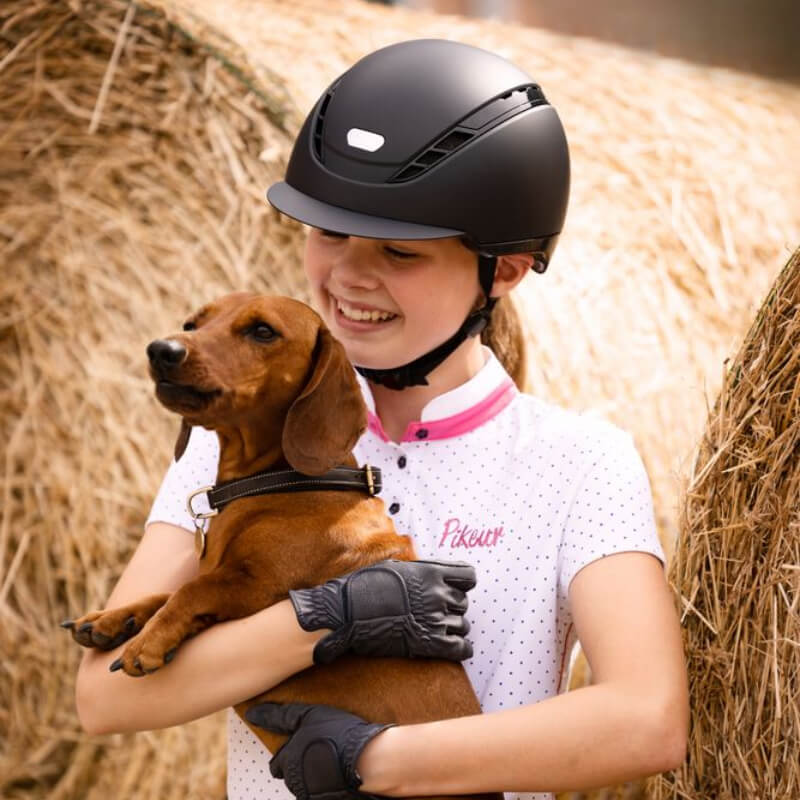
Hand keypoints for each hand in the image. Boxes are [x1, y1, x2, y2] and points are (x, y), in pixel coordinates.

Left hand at [245, 702, 391, 799]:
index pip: (277, 763)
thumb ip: (279, 716)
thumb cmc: (339, 734)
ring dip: (313, 774)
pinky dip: (326, 784)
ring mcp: (311, 794)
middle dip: (299, 765)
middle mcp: (296, 782)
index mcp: (288, 760)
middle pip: (291, 776)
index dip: (287, 754)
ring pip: (305, 785)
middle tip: (317, 751)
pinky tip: (339, 771)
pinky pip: (320, 793)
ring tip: (330, 760)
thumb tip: (253, 714)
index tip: (301, 745)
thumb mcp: (308, 715)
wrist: (369, 760)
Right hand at [290, 559, 475, 663]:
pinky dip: (461, 649)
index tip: (456, 588)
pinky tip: (453, 647)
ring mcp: (435, 618)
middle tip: (432, 611)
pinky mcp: (429, 642)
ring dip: (452, 628)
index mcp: (431, 571)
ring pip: (463, 625)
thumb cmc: (365, 587)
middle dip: (451, 607)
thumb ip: (418, 572)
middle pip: (463, 602)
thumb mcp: (394, 568)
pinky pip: (461, 648)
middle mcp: (437, 593)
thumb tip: (429, 574)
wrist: (346, 612)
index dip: (462, 582)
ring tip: (433, 629)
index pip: (468, 575)